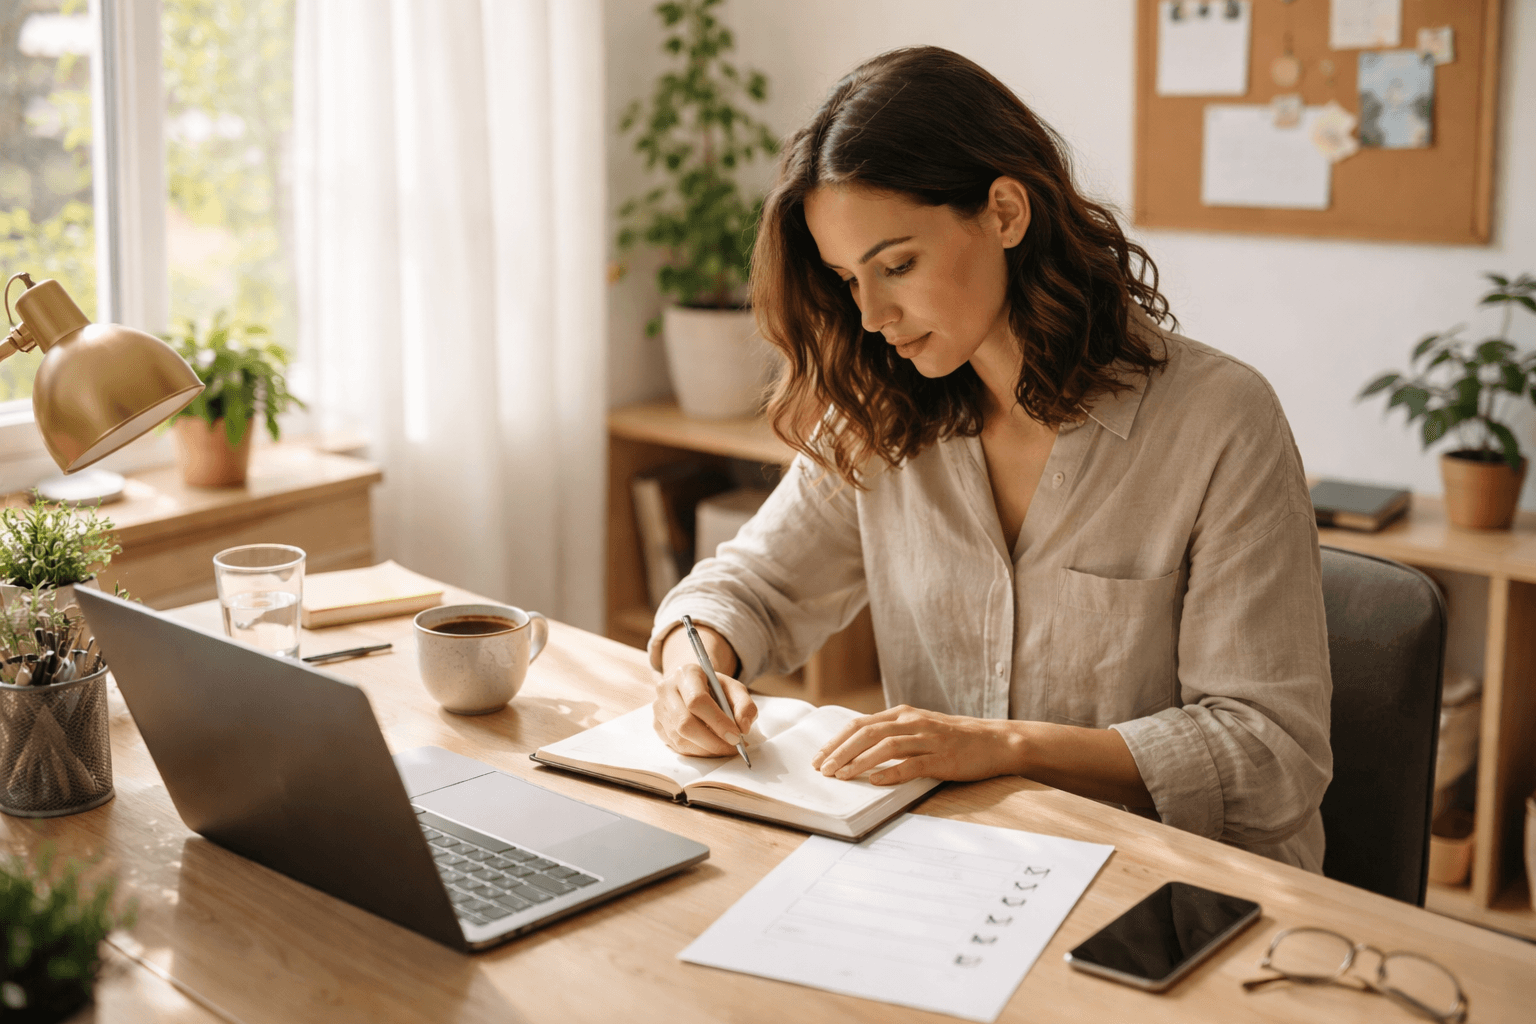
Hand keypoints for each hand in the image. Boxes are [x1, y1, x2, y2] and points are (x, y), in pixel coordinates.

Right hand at [653, 623, 756, 756]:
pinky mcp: (657, 724)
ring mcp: (659, 708)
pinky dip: (697, 752)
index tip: (736, 736)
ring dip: (706, 750)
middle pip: (685, 723)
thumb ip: (745, 705)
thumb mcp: (734, 689)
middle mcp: (666, 689)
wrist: (692, 686)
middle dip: (712, 741)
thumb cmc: (715, 689)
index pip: (697, 701)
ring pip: (680, 738)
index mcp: (686, 674)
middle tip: (733, 748)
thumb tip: (743, 728)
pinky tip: (711, 748)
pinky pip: (676, 746)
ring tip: (725, 749)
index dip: (718, 722)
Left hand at [811, 705, 1023, 785]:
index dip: (836, 741)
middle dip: (840, 752)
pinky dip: (892, 772)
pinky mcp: (943, 758)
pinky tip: (877, 782)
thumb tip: (858, 749)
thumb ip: (892, 734)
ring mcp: (927, 739)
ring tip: (842, 776)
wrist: (995, 741)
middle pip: (867, 733)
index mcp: (902, 714)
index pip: (859, 724)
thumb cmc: (953, 738)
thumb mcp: (919, 728)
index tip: (819, 758)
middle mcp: (912, 722)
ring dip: (859, 762)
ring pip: (886, 746)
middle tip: (823, 770)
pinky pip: (913, 764)